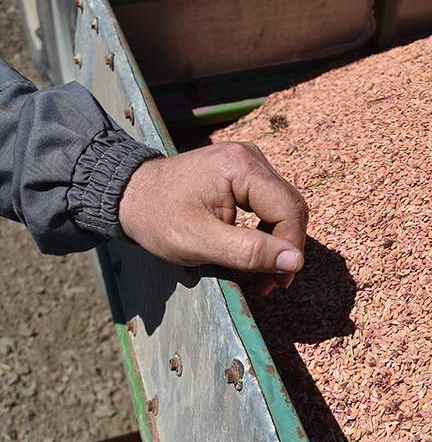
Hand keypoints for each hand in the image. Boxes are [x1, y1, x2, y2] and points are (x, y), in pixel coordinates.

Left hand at [119, 142, 307, 296]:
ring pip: (283, 208)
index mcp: (242, 167)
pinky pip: (270, 204)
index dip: (290, 249)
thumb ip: (248, 251)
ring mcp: (248, 163)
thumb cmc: (156, 217)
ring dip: (277, 243)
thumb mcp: (199, 242)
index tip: (278, 282)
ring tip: (262, 274)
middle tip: (271, 284)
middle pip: (290, 207)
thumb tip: (294, 261)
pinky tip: (254, 252)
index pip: (289, 210)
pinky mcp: (244, 173)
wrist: (127, 194)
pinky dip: (266, 232)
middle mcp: (251, 157)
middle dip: (285, 249)